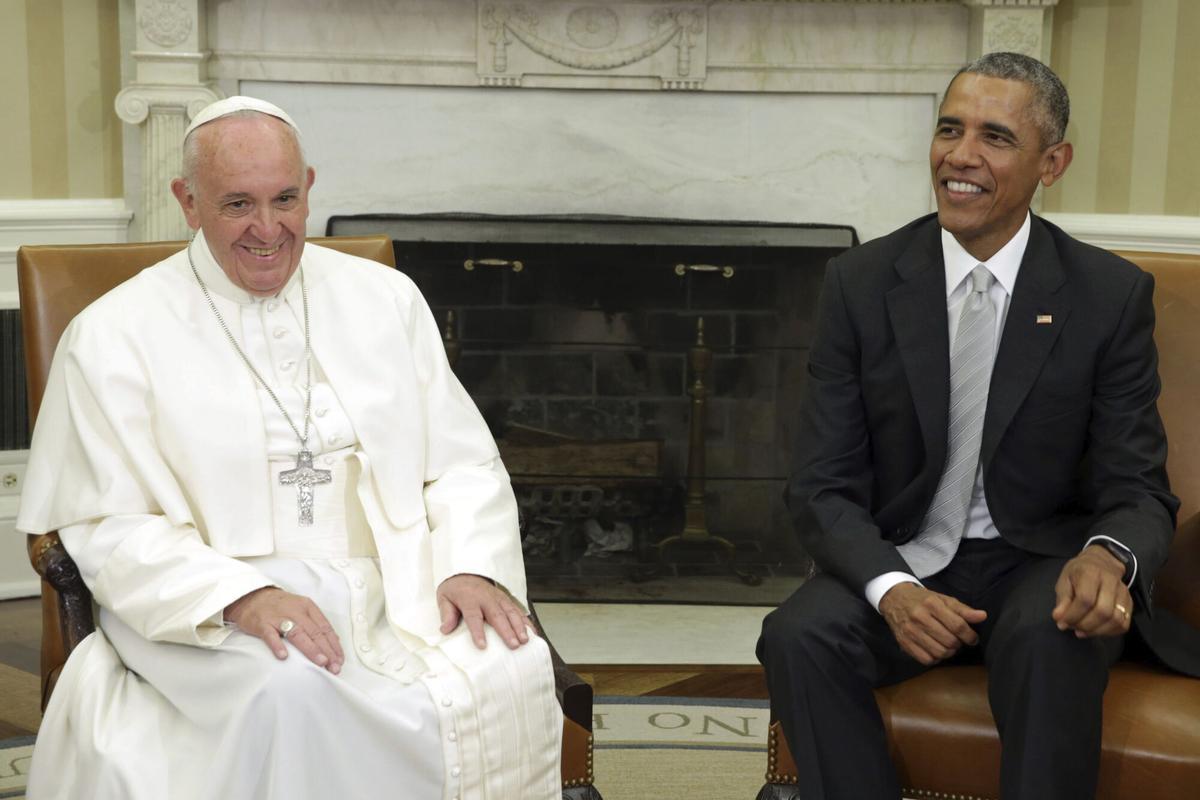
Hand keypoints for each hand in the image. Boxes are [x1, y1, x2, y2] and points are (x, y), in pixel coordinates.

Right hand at [224, 587, 344, 673]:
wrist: (251, 596)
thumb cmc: (280, 606)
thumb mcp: (302, 609)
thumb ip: (316, 624)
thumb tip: (334, 641)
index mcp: (308, 607)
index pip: (325, 628)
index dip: (334, 645)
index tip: (340, 660)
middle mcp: (296, 611)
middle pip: (315, 632)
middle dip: (327, 651)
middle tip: (334, 667)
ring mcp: (278, 617)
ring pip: (298, 633)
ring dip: (311, 649)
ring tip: (320, 662)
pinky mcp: (262, 623)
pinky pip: (270, 635)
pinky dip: (277, 645)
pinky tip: (284, 657)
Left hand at [437, 574, 531, 649]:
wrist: (465, 571)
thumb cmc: (455, 589)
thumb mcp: (444, 598)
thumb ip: (446, 614)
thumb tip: (445, 629)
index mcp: (469, 599)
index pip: (474, 616)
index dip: (478, 632)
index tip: (482, 646)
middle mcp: (486, 598)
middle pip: (497, 615)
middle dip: (506, 631)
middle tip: (514, 645)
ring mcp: (498, 598)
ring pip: (511, 612)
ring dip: (519, 626)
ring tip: (525, 640)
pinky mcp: (506, 599)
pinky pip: (518, 610)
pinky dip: (526, 621)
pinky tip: (533, 632)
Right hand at [879, 582, 987, 665]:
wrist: (894, 599)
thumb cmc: (923, 599)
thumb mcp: (943, 599)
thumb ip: (963, 609)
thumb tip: (983, 616)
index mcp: (932, 604)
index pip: (957, 625)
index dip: (970, 635)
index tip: (972, 638)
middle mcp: (920, 617)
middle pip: (950, 641)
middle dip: (959, 643)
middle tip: (958, 640)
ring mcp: (910, 631)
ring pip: (939, 652)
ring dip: (949, 652)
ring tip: (948, 645)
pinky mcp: (904, 642)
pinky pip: (926, 659)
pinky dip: (935, 658)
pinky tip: (936, 649)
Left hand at [1051, 545, 1132, 637]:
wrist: (1101, 562)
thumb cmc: (1079, 573)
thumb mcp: (1064, 580)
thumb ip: (1062, 600)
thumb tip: (1059, 618)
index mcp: (1091, 572)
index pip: (1085, 599)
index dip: (1073, 615)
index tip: (1062, 622)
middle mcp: (1110, 581)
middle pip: (1103, 611)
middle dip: (1085, 625)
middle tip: (1072, 627)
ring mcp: (1123, 592)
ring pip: (1116, 619)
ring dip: (1097, 631)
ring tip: (1082, 631)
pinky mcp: (1129, 602)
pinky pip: (1124, 623)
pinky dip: (1110, 632)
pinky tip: (1096, 631)